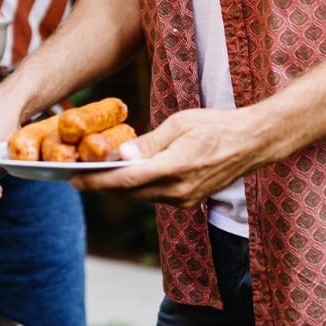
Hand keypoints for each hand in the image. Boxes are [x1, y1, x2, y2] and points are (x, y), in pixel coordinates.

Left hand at [70, 107, 281, 207]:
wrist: (250, 143)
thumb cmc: (215, 126)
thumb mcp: (179, 124)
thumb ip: (148, 143)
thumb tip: (120, 156)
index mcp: (175, 168)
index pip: (126, 180)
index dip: (97, 182)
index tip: (74, 179)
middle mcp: (179, 190)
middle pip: (129, 193)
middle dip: (102, 185)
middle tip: (78, 176)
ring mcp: (184, 199)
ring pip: (140, 197)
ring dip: (118, 188)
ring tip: (96, 175)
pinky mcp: (188, 201)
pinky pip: (155, 197)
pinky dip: (137, 188)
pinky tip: (126, 176)